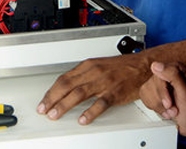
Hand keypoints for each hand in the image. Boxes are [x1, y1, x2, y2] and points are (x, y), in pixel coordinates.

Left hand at [36, 53, 150, 124]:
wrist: (142, 65)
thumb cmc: (121, 67)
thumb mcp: (98, 66)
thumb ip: (82, 76)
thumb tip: (66, 86)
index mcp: (88, 66)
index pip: (64, 78)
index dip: (51, 91)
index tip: (43, 101)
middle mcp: (94, 72)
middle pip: (68, 85)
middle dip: (53, 98)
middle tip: (44, 109)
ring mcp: (104, 82)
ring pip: (80, 93)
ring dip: (65, 105)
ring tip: (55, 114)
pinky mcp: (115, 92)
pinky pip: (101, 103)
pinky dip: (90, 112)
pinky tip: (83, 119)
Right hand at [139, 62, 185, 138]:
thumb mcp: (185, 92)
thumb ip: (173, 75)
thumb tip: (155, 65)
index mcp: (176, 68)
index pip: (159, 73)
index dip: (162, 90)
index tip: (169, 103)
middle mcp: (166, 73)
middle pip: (152, 83)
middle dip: (162, 101)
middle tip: (173, 108)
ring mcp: (158, 81)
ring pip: (146, 90)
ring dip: (159, 106)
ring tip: (170, 109)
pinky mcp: (151, 89)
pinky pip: (144, 96)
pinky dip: (154, 107)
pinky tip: (164, 108)